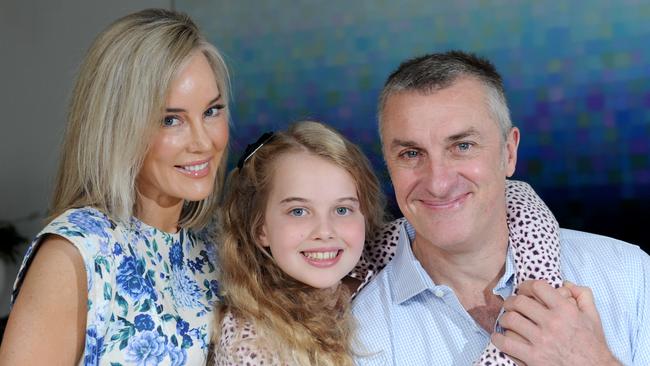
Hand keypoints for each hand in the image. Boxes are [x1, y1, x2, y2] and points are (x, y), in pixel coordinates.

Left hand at [491, 280, 619, 365]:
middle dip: (511, 302)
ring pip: (510, 320)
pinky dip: (498, 339)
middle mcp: (552, 324)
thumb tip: (566, 283)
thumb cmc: (592, 345)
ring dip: (505, 319)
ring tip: (507, 321)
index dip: (525, 285)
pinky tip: (500, 338)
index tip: (522, 290)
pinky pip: (506, 343)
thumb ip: (583, 296)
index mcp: (566, 311)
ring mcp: (541, 342)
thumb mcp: (593, 317)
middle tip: (510, 306)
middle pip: (519, 302)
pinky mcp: (533, 359)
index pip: (537, 287)